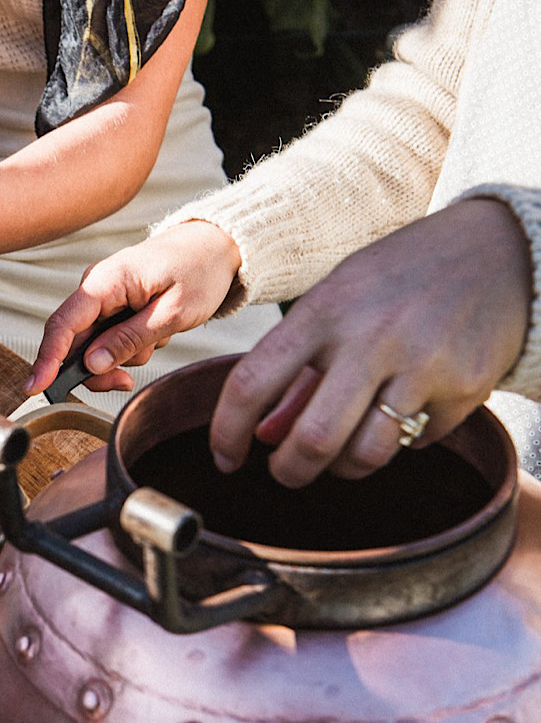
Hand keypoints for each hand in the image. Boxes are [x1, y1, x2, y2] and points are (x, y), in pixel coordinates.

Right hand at [28, 221, 241, 394]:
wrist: (215, 246)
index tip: (36, 388)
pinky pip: (108, 337)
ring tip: (157, 338)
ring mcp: (103, 296)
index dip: (47, 359)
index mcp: (105, 282)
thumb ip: (129, 339)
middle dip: (98, 368)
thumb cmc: (199, 271)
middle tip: (125, 381)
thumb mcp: (172, 313)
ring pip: (93, 345)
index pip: (63, 324)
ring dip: (123, 355)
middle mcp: (95, 287)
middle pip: (75, 342)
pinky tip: (154, 333)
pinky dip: (129, 345)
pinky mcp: (112, 304)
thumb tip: (91, 365)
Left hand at [210, 199, 531, 487]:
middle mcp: (371, 339)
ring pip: (365, 455)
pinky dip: (399, 441)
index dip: (226, 432)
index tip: (224, 459)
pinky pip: (416, 443)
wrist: (498, 249)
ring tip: (339, 453)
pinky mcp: (466, 388)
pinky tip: (400, 413)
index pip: (252, 383)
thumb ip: (296, 368)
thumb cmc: (396, 280)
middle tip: (285, 472)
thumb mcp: (336, 302)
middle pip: (312, 440)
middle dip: (288, 472)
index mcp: (323, 311)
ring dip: (342, 468)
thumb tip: (263, 436)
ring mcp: (423, 366)